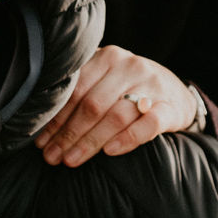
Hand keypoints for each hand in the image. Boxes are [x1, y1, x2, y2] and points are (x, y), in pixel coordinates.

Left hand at [34, 47, 195, 167]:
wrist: (177, 94)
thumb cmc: (130, 91)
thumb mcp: (106, 81)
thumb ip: (80, 92)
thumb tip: (41, 127)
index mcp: (108, 57)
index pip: (75, 90)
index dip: (56, 118)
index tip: (41, 141)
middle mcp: (129, 66)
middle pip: (93, 104)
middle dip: (68, 134)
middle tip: (52, 157)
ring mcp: (152, 85)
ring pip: (116, 115)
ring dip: (91, 141)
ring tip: (72, 160)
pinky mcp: (170, 107)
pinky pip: (148, 124)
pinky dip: (127, 138)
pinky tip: (110, 152)